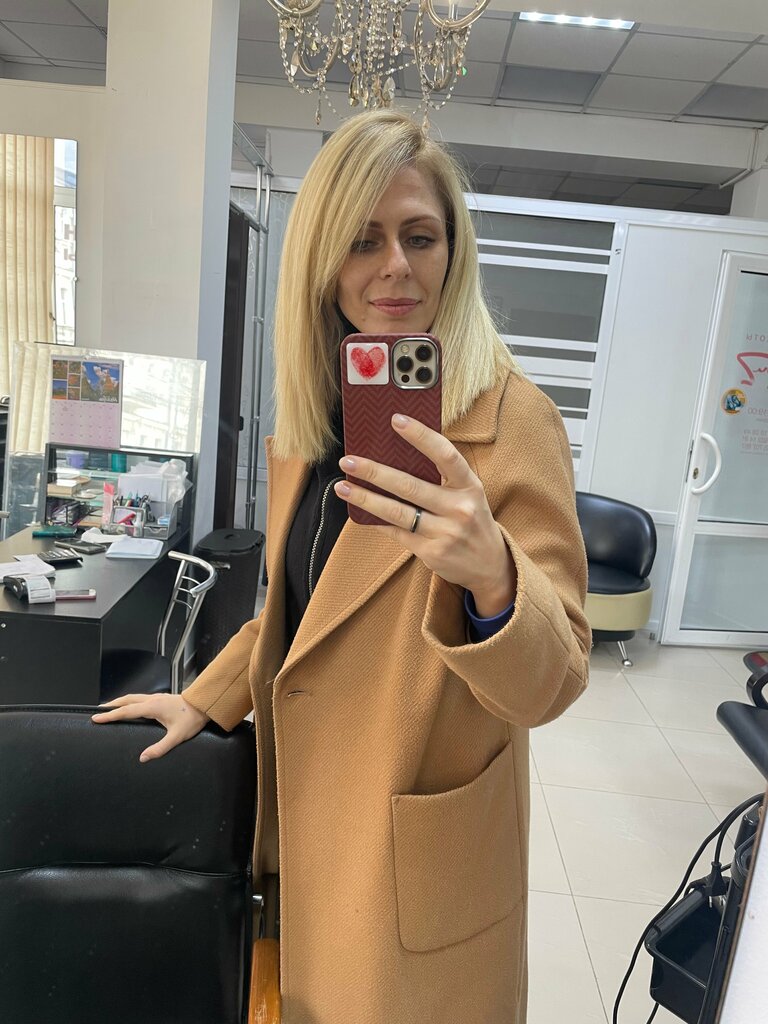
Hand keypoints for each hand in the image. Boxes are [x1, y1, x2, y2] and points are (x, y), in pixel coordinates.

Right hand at [91, 693, 209, 761]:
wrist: (205, 704)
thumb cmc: (192, 719)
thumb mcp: (177, 737)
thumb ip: (160, 748)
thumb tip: (143, 758)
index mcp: (152, 707)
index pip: (126, 711)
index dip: (110, 716)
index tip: (96, 718)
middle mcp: (152, 700)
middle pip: (126, 700)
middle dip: (111, 706)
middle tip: (98, 711)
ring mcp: (157, 697)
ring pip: (133, 697)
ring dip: (120, 702)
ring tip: (111, 708)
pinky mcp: (162, 698)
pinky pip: (140, 698)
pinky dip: (130, 701)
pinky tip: (132, 707)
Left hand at [334, 413, 516, 616]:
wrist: (490, 565)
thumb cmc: (472, 521)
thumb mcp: (468, 494)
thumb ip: (441, 478)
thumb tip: (397, 456)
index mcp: (470, 486)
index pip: (445, 455)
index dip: (420, 436)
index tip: (396, 420)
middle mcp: (459, 508)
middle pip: (410, 486)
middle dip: (375, 472)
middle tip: (349, 460)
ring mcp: (445, 532)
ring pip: (397, 512)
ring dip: (365, 498)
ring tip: (343, 487)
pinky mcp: (432, 552)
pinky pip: (397, 532)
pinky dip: (376, 521)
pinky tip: (359, 512)